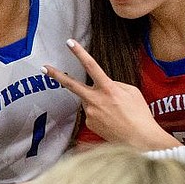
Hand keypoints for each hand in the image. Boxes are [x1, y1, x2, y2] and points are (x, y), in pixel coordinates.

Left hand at [44, 38, 178, 148]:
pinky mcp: (89, 123)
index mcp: (108, 88)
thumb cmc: (140, 114)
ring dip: (98, 102)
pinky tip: (113, 121)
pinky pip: (92, 113)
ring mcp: (90, 113)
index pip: (91, 65)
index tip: (69, 43)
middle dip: (56, 75)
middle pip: (71, 84)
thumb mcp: (132, 92)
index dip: (79, 53)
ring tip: (116, 113)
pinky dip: (101, 114)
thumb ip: (114, 84)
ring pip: (89, 100)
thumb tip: (103, 85)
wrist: (141, 140)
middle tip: (43, 68)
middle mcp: (95, 100)